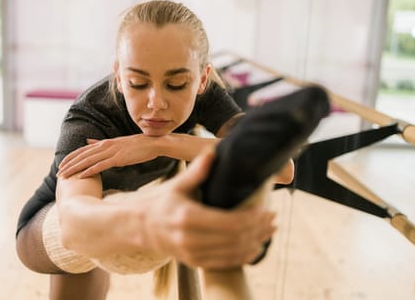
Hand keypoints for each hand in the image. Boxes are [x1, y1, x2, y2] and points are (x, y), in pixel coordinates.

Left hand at [58, 134, 159, 177]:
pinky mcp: (118, 159)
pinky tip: (81, 176)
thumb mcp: (116, 142)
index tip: (61, 165)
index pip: (82, 150)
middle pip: (82, 156)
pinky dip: (90, 171)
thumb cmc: (136, 145)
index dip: (70, 157)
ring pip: (88, 161)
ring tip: (65, 176)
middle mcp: (105, 146)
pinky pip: (101, 166)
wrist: (152, 144)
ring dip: (75, 169)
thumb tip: (88, 141)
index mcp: (104, 143)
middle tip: (58, 173)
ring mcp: (111, 152)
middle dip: (69, 165)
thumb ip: (101, 143)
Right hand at [140, 150, 276, 269]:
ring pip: (233, 253)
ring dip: (255, 243)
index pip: (230, 222)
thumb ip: (197, 170)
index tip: (267, 209)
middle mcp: (190, 239)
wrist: (140, 226)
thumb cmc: (162, 201)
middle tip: (274, 219)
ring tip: (269, 231)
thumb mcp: (177, 184)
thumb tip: (214, 151)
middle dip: (259, 229)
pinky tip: (255, 247)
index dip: (253, 218)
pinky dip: (243, 256)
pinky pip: (224, 263)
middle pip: (236, 238)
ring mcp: (192, 254)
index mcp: (188, 217)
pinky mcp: (194, 263)